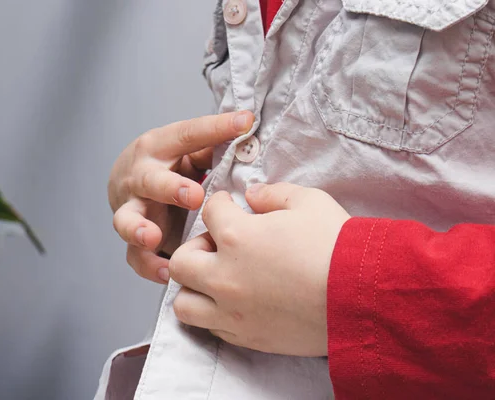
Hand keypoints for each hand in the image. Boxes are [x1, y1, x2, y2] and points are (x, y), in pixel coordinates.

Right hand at [108, 111, 253, 283]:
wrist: (126, 180)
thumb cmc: (168, 163)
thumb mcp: (187, 147)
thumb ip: (212, 143)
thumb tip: (248, 129)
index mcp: (160, 147)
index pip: (188, 135)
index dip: (215, 130)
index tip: (244, 125)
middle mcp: (140, 176)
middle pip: (150, 181)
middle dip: (170, 188)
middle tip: (194, 197)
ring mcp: (133, 208)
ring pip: (127, 220)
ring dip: (139, 229)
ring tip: (152, 238)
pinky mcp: (133, 238)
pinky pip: (135, 255)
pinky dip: (149, 265)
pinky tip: (167, 273)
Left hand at [169, 183, 349, 355]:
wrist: (364, 297)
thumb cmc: (338, 247)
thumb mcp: (309, 202)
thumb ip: (274, 194)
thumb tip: (254, 195)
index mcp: (237, 237)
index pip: (209, 212)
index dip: (219, 204)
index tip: (229, 206)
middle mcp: (225, 277)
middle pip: (180, 261)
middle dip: (194, 247)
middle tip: (217, 245)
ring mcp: (233, 312)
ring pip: (184, 303)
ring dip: (193, 287)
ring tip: (215, 279)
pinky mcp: (247, 337)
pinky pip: (211, 328)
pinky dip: (214, 313)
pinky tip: (234, 302)